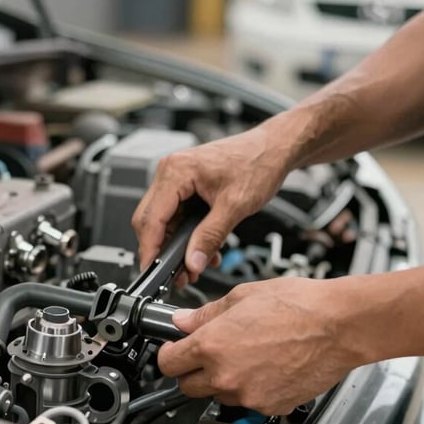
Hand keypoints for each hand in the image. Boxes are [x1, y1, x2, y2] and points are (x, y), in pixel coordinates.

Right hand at [131, 124, 293, 281]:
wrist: (273, 148)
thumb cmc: (257, 163)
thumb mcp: (235, 206)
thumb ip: (210, 236)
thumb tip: (193, 261)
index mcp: (176, 171)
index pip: (150, 217)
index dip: (150, 248)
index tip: (153, 271)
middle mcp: (171, 171)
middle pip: (150, 220)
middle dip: (162, 250)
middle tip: (177, 275)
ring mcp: (177, 178)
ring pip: (163, 220)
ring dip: (176, 245)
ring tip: (193, 266)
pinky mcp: (185, 185)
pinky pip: (176, 215)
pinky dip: (186, 235)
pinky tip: (202, 249)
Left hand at [157, 278, 369, 414]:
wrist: (339, 325)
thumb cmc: (298, 306)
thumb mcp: (242, 296)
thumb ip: (206, 314)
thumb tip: (183, 321)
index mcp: (212, 345)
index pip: (168, 363)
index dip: (168, 355)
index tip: (173, 351)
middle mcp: (226, 375)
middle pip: (187, 387)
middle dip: (191, 371)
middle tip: (207, 354)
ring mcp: (248, 396)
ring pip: (218, 396)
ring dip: (222, 381)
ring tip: (246, 356)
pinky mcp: (270, 407)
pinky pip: (247, 403)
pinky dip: (250, 389)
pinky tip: (266, 367)